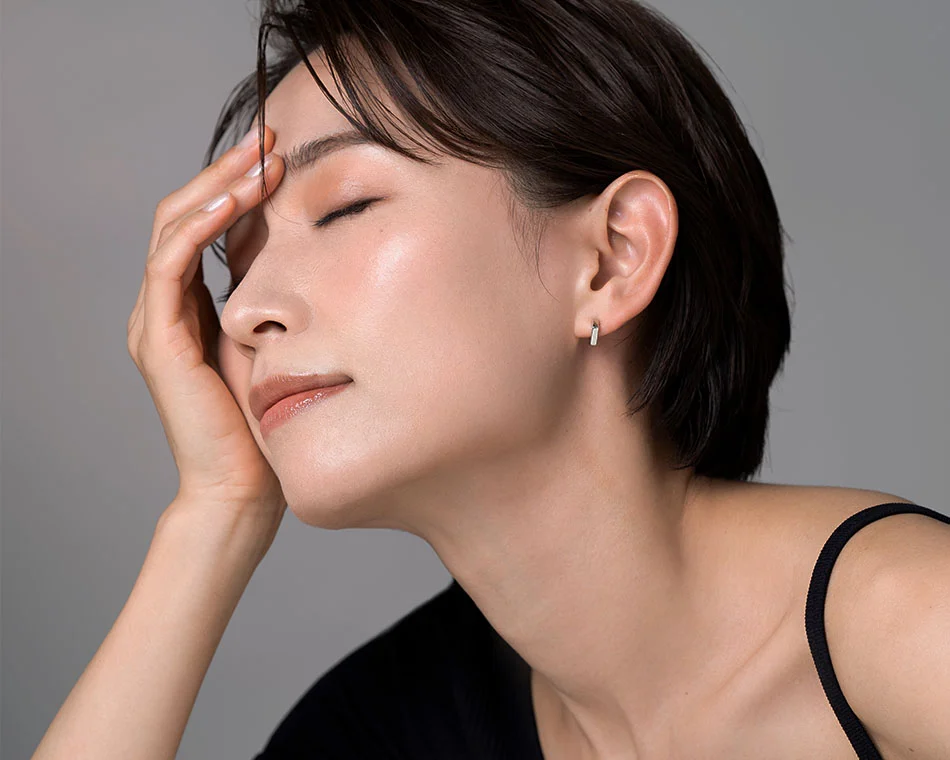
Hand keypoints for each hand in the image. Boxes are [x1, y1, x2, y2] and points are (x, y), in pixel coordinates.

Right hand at [127, 124, 286, 538]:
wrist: (245, 488)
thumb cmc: (268, 424)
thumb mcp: (278, 347)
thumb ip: (277, 306)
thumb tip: (314, 259)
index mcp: (192, 308)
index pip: (204, 226)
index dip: (237, 184)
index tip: (283, 153)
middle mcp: (166, 307)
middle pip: (184, 214)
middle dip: (228, 170)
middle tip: (271, 136)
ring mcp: (155, 321)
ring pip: (173, 227)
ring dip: (216, 185)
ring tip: (261, 155)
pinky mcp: (156, 339)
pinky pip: (170, 264)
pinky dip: (200, 225)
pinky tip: (238, 199)